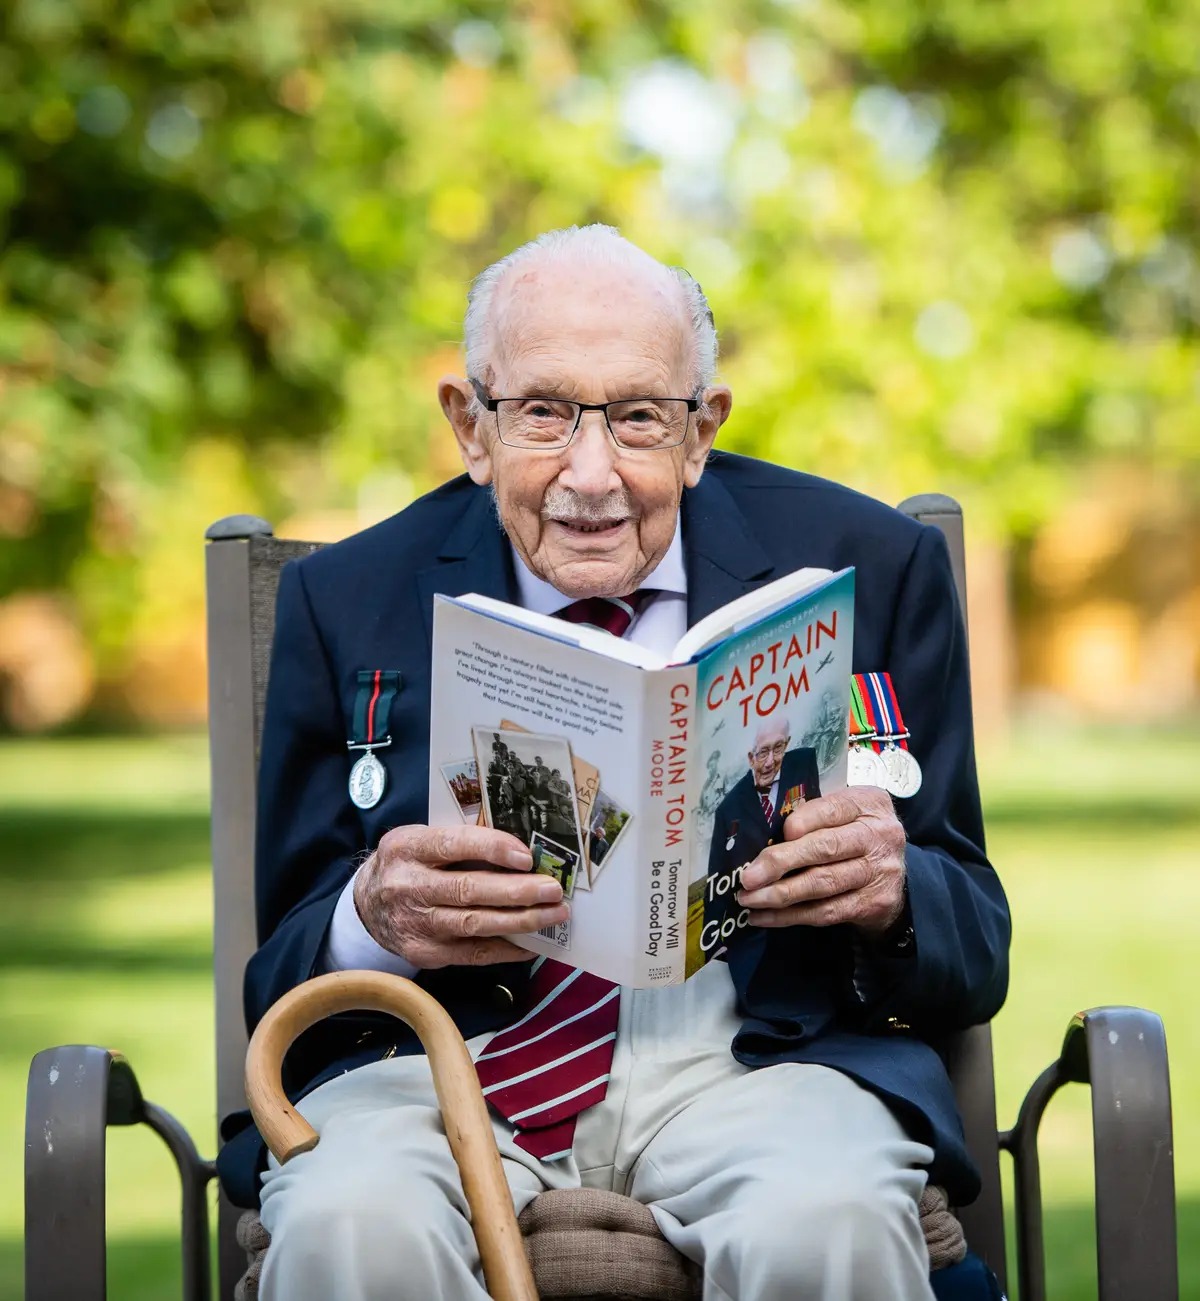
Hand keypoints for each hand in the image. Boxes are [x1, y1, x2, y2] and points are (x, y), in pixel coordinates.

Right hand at [353, 824, 567, 968]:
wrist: (367, 906)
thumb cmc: (408, 864)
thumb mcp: (420, 840)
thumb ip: (459, 842)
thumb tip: (519, 851)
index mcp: (408, 848)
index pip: (453, 844)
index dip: (492, 849)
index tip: (526, 857)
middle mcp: (408, 886)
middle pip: (468, 890)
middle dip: (517, 891)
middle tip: (553, 889)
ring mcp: (417, 925)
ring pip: (475, 925)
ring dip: (521, 920)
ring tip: (554, 914)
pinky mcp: (425, 954)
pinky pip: (473, 954)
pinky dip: (507, 949)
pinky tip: (533, 942)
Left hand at [736, 787, 905, 934]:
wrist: (896, 875)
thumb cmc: (855, 834)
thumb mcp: (845, 813)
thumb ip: (814, 816)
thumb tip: (766, 837)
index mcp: (868, 804)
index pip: (831, 809)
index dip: (802, 821)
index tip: (777, 833)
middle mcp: (879, 836)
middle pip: (825, 848)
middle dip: (780, 862)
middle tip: (748, 876)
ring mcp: (879, 872)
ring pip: (822, 884)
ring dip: (780, 894)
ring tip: (748, 899)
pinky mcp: (874, 904)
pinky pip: (826, 912)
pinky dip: (791, 916)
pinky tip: (765, 916)